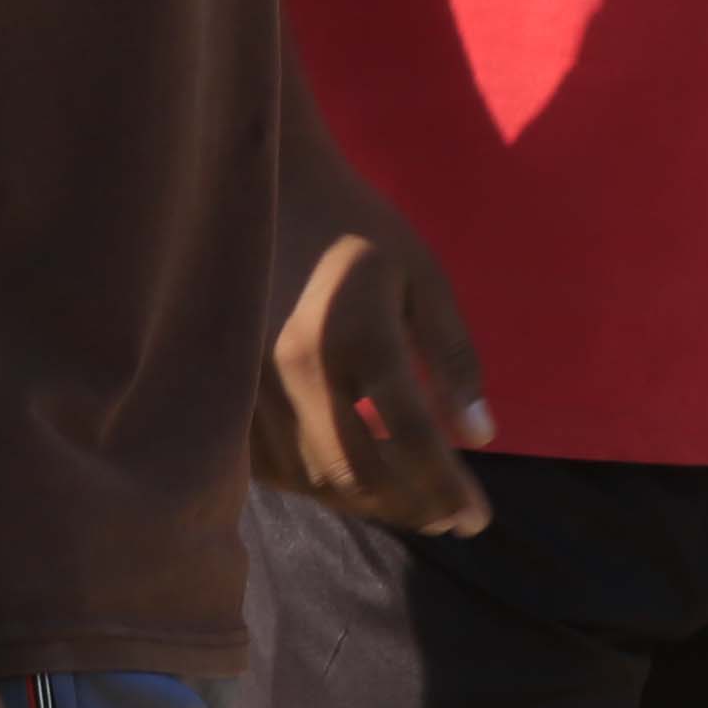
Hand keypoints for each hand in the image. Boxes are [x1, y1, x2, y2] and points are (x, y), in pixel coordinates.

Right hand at [256, 221, 495, 536]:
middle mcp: (296, 369)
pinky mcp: (226, 392)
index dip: (448, 488)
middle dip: (411, 506)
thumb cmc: (356, 228)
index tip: (478, 519)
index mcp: (356, 332)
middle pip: (358, 474)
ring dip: (368, 502)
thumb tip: (481, 438)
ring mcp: (250, 386)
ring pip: (312, 479)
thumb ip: (453, 356)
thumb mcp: (423, 276)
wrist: (261, 188)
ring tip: (412, 501)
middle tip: (449, 516)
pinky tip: (352, 478)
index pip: (411, 438)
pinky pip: (272, 465)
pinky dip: (317, 484)